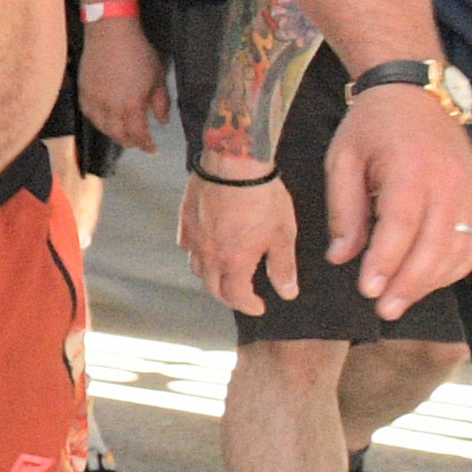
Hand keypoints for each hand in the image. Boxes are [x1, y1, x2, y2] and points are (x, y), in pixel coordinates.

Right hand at [76, 14, 165, 152]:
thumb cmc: (138, 53)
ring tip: (122, 133)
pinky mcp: (84, 92)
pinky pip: (90, 115)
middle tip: (138, 143)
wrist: (110, 34)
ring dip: (114, 134)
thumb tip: (162, 121)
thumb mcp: (157, 77)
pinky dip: (98, 122)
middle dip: (130, 142)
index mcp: (131, 105)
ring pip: (102, 127)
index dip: (145, 144)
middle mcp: (110, 108)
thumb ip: (161, 102)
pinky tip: (105, 119)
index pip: (137, 134)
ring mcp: (94, 101)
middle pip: (118, 135)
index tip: (151, 148)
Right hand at [178, 174, 299, 315]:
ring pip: (196, 268)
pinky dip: (196, 253)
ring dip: (210, 277)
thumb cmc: (262, 196)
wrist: (234, 165)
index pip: (237, 297)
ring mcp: (194, 238)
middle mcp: (209, 255)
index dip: (249, 306)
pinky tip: (205, 246)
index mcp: (234, 262)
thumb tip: (287, 292)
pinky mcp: (185, 220)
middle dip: (228, 297)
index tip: (259, 307)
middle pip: (212, 288)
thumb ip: (283, 266)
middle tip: (240, 295)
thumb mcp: (282, 234)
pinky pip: (186, 245)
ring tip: (223, 273)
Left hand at [328, 84, 471, 313]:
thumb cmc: (373, 125)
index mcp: (410, 168)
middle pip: (434, 244)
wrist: (416, 92)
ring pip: (458, 249)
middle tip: (383, 309)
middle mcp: (448, 181)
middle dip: (408, 283)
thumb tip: (341, 257)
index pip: (401, 224)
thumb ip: (344, 210)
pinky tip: (429, 282)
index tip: (367, 289)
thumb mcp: (343, 159)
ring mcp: (470, 190)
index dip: (386, 261)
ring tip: (401, 301)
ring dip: (431, 282)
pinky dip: (455, 268)